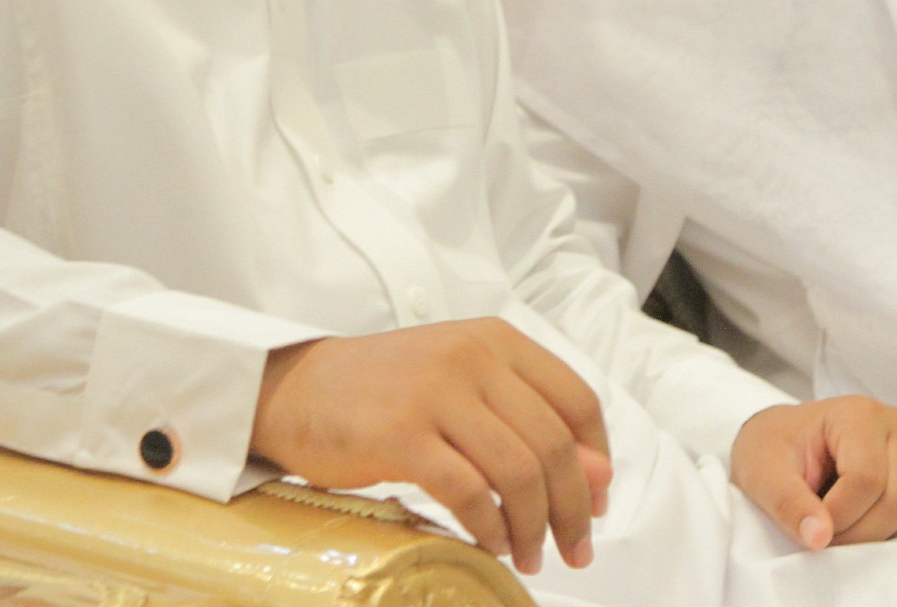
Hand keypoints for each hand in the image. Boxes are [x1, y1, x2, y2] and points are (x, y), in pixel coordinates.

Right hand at [251, 320, 611, 575]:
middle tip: (575, 549)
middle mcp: (474, 358)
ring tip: (532, 556)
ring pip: (518, 469)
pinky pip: (468, 491)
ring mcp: (436, 394)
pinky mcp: (400, 435)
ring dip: (535, 526)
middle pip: (554, 443)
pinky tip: (492, 545)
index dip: (597, 458)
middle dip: (574, 507)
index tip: (597, 502)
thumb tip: (601, 477)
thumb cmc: (386, 391)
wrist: (295, 389)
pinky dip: (491, 527)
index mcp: (498, 340)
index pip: (577, 400)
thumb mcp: (464, 387)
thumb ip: (529, 419)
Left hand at [730, 397, 896, 549]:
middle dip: (859, 532)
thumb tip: (819, 538)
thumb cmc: (771, 451)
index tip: (809, 526)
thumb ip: (787, 504)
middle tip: (824, 534)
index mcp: (860, 414)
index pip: (866, 479)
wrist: (784, 442)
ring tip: (841, 526)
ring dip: (878, 536)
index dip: (838, 516)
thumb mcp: (761, 473)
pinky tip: (861, 522)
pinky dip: (895, 532)